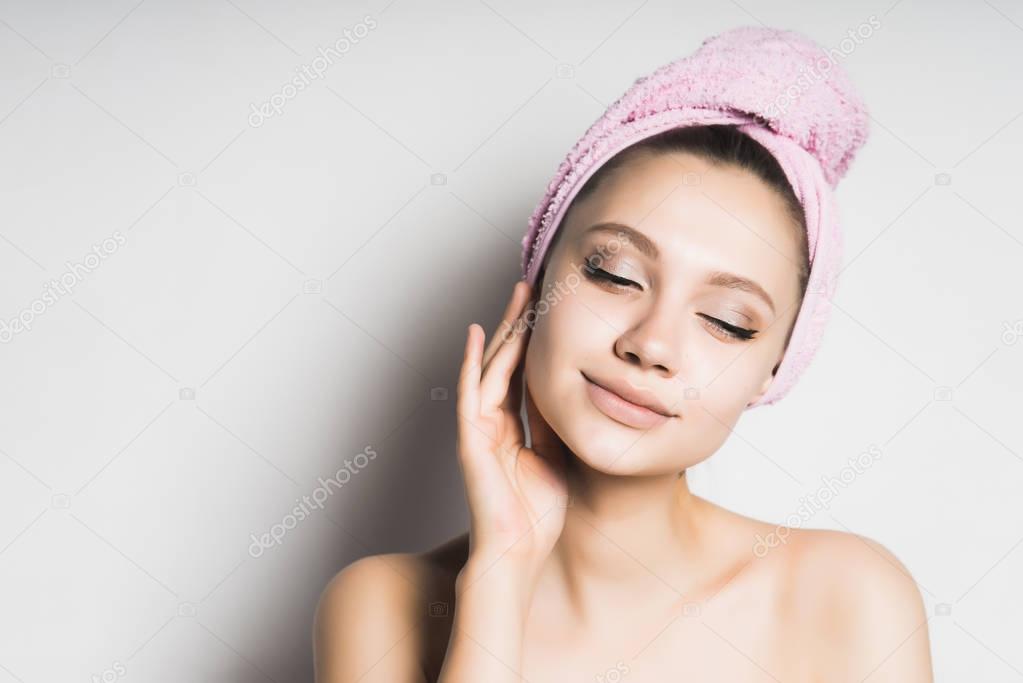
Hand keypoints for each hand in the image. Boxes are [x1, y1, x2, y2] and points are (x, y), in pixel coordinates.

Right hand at [456, 280, 568, 576]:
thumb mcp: (558, 457)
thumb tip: (567, 390)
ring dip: (505, 331)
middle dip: (520, 324)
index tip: (549, 311)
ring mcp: (479, 429)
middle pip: (506, 363)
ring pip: (491, 368)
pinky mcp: (471, 438)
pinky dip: (472, 362)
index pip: (522, 375)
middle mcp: (492, 422)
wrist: (518, 554)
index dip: (534, 343)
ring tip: (519, 297)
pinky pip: (471, 393)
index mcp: (512, 429)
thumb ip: (554, 424)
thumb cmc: (537, 516)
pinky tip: (478, 334)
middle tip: (534, 287)